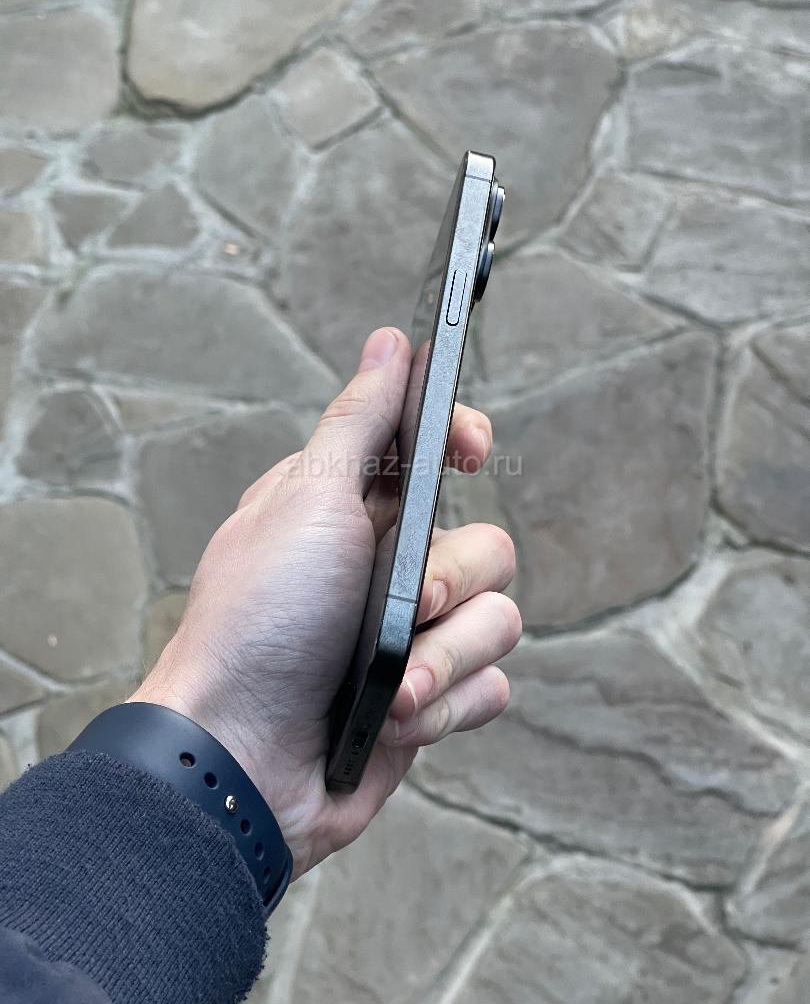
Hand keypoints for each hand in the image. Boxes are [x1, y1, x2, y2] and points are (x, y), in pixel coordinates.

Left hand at [131, 328, 520, 876]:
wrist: (242, 758)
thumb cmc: (257, 621)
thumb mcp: (307, 500)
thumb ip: (360, 421)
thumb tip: (389, 341)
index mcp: (354, 509)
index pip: (435, 450)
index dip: (462, 439)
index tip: (469, 449)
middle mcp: (391, 568)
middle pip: (488, 546)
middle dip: (452, 581)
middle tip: (409, 602)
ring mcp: (414, 637)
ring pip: (500, 621)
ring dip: (443, 659)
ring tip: (391, 688)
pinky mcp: (433, 699)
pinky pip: (490, 686)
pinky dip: (445, 706)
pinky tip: (395, 721)